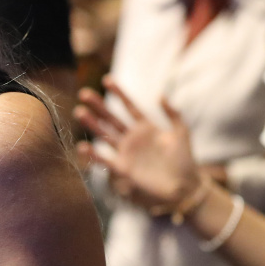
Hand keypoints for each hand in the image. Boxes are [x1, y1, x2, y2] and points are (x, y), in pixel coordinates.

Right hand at [73, 76, 203, 212]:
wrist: (184, 186)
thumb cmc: (184, 159)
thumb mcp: (181, 131)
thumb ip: (172, 113)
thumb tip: (159, 94)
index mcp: (146, 127)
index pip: (129, 106)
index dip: (119, 93)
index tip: (106, 79)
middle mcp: (132, 138)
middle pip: (112, 118)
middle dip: (98, 105)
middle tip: (84, 93)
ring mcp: (126, 152)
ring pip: (104, 134)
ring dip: (92, 124)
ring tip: (79, 112)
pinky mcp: (123, 168)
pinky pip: (105, 159)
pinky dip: (93, 154)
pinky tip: (82, 146)